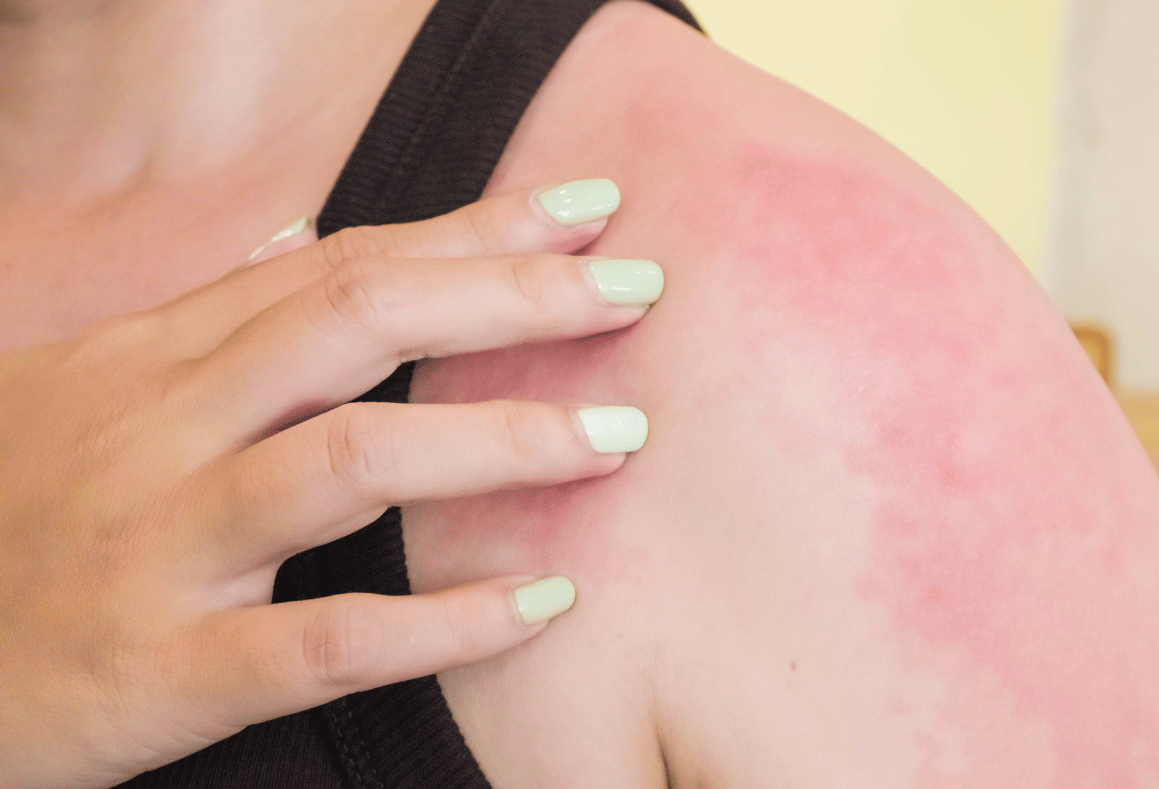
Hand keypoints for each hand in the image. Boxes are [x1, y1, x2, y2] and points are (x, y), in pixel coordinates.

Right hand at [0, 179, 660, 788]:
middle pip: (358, 325)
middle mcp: (164, 430)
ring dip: (500, 442)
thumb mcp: (86, 387)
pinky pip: (325, 640)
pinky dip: (444, 622)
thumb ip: (207, 317)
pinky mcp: (162, 669)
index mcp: (158, 358)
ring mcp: (162, 546)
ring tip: (617, 435)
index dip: (473, 230)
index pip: (343, 265)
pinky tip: (542, 604)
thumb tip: (301, 226)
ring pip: (352, 463)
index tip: (586, 209)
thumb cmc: (14, 514)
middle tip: (635, 292)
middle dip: (509, 298)